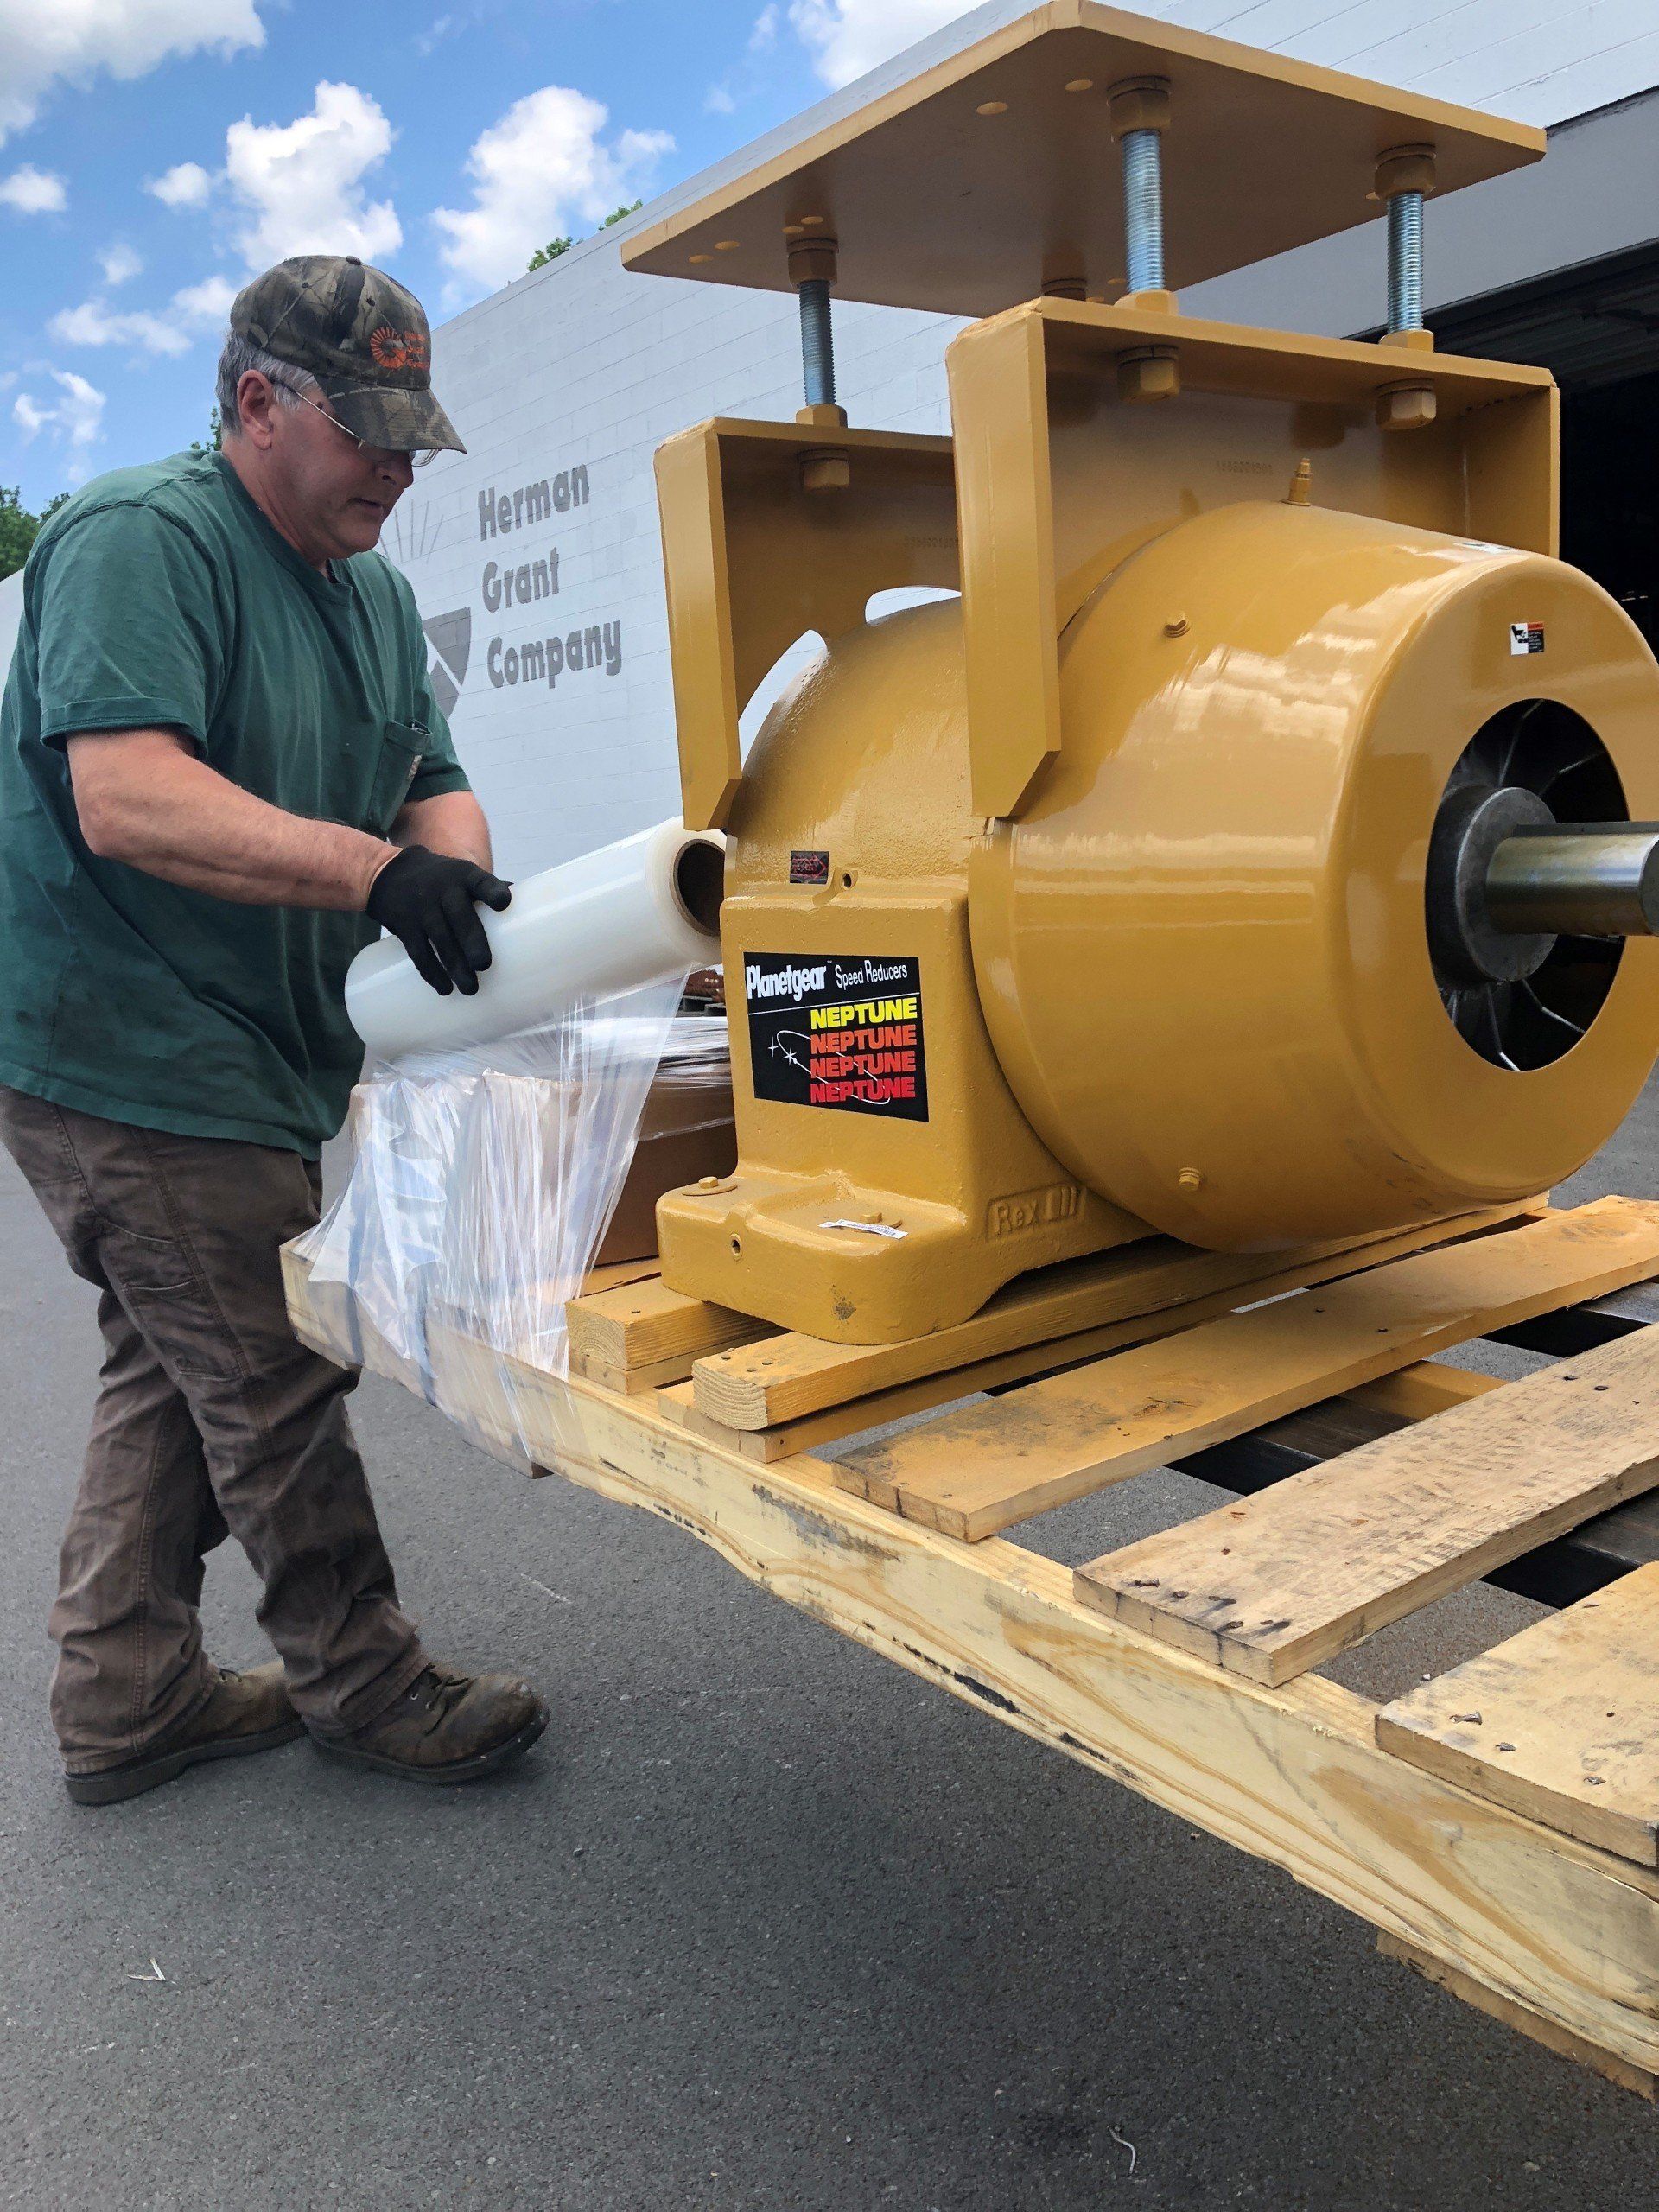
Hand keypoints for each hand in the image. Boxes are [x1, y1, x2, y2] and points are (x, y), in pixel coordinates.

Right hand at [364, 845, 511, 995]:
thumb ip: (491, 892)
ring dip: (455, 967)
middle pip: (460, 918)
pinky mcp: (405, 926)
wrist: (390, 873)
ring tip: (471, 989)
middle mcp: (443, 891)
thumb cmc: (443, 879)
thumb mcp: (464, 875)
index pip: (481, 881)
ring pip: (440, 940)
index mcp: (465, 876)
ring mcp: (422, 909)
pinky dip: (431, 972)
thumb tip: (530, 911)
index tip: (503, 903)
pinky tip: (445, 988)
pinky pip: (418, 952)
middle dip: (472, 942)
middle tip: (484, 965)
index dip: (491, 892)